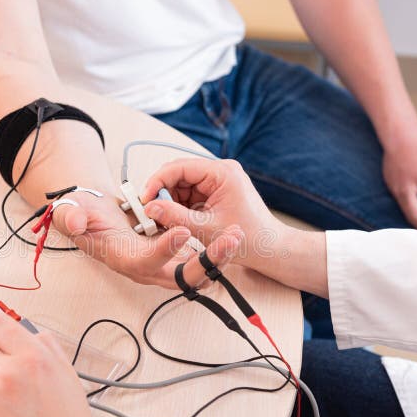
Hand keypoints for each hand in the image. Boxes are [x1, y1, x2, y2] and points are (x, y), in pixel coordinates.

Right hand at [50, 189, 244, 288]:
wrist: (92, 215)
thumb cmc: (80, 214)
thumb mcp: (70, 212)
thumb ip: (70, 217)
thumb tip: (78, 223)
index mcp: (123, 258)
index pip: (145, 262)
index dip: (163, 249)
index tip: (181, 231)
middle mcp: (145, 269)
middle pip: (180, 277)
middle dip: (207, 262)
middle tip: (230, 240)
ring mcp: (161, 264)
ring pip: (195, 271)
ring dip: (217, 257)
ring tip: (236, 236)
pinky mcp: (172, 255)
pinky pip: (198, 258)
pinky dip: (215, 249)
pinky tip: (231, 233)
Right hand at [139, 158, 288, 267]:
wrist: (271, 249)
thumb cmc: (248, 239)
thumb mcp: (205, 229)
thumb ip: (174, 217)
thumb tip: (149, 207)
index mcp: (222, 173)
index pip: (179, 167)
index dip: (157, 181)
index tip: (145, 199)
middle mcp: (221, 171)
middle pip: (179, 173)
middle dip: (162, 192)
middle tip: (150, 212)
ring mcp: (219, 180)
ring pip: (182, 184)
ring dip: (170, 200)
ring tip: (163, 220)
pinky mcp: (217, 191)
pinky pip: (190, 193)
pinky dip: (179, 206)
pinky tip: (175, 220)